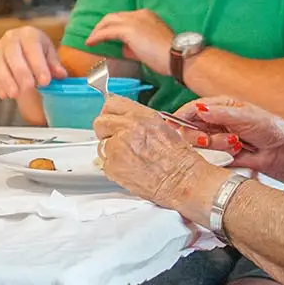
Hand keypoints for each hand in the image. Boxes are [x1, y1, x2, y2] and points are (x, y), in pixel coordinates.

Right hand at [0, 26, 66, 100]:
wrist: (22, 48)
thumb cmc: (37, 51)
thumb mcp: (49, 54)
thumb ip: (54, 64)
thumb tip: (61, 74)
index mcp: (28, 34)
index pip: (32, 46)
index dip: (38, 64)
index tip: (45, 81)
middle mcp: (11, 38)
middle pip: (13, 54)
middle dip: (21, 72)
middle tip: (29, 87)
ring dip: (6, 80)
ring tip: (15, 94)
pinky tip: (5, 95)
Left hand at [84, 10, 175, 74]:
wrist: (177, 56)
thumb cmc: (168, 55)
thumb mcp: (151, 47)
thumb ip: (136, 46)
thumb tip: (124, 49)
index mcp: (147, 15)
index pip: (125, 18)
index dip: (114, 26)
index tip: (107, 35)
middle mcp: (139, 14)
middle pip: (114, 17)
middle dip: (103, 26)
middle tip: (95, 36)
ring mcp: (134, 20)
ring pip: (109, 21)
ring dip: (98, 31)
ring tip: (91, 40)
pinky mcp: (128, 30)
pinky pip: (107, 32)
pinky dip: (97, 36)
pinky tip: (91, 43)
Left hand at [95, 99, 227, 222]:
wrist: (183, 180)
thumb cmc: (179, 158)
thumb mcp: (162, 126)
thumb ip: (138, 120)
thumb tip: (122, 118)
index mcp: (141, 116)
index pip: (111, 104)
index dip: (111, 113)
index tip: (112, 118)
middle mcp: (127, 128)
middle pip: (100, 122)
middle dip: (107, 131)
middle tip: (118, 140)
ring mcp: (117, 148)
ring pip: (101, 145)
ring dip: (111, 150)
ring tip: (130, 157)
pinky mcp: (112, 167)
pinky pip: (104, 164)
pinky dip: (114, 167)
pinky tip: (130, 169)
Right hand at [174, 96, 283, 171]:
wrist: (281, 150)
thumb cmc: (268, 127)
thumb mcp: (246, 116)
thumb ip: (222, 113)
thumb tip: (200, 109)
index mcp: (218, 106)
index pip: (192, 108)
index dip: (181, 116)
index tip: (175, 124)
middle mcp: (213, 121)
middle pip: (189, 128)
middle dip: (199, 135)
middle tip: (210, 139)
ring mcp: (215, 138)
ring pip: (198, 143)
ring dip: (215, 144)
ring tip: (235, 142)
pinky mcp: (219, 154)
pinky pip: (208, 157)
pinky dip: (221, 154)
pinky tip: (236, 150)